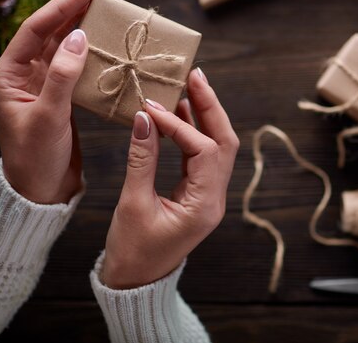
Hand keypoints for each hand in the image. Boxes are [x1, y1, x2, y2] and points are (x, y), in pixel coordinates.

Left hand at [0, 0, 104, 203]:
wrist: (41, 191)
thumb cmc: (36, 159)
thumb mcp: (49, 118)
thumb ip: (62, 76)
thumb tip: (78, 37)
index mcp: (7, 75)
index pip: (35, 30)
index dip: (63, 6)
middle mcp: (22, 74)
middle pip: (49, 31)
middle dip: (74, 7)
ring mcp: (41, 83)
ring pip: (63, 45)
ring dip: (83, 25)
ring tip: (104, 6)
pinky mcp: (58, 95)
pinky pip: (74, 65)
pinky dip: (90, 51)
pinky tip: (104, 40)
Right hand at [101, 68, 239, 287]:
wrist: (136, 281)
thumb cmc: (133, 252)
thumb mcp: (133, 204)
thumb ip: (141, 159)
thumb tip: (143, 118)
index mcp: (205, 206)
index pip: (203, 150)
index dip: (179, 125)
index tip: (151, 107)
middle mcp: (215, 198)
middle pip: (224, 142)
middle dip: (210, 107)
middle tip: (194, 76)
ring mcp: (209, 195)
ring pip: (216, 146)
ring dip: (204, 115)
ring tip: (187, 86)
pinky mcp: (198, 193)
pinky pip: (202, 156)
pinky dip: (192, 132)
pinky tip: (178, 113)